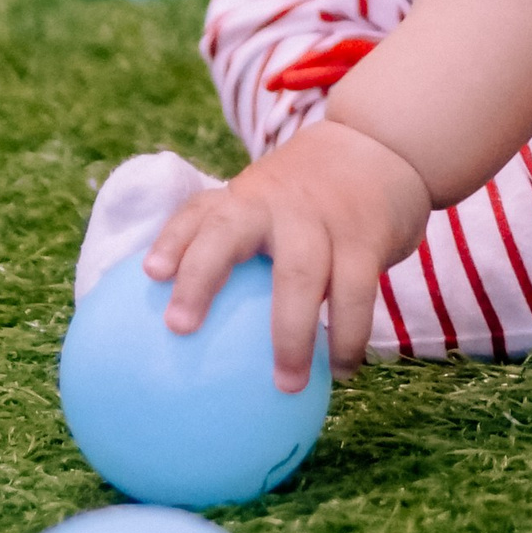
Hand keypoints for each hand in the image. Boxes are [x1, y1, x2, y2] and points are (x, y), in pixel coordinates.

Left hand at [146, 125, 431, 384]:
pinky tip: (341, 371)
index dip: (172, 240)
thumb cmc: (307, 200)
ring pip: (299, 276)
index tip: (151, 274)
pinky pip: (357, 294)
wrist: (380, 148)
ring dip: (291, 333)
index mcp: (245, 198)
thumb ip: (231, 248)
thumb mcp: (266, 205)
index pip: (198, 213)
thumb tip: (184, 333)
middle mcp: (275, 202)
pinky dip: (349, 336)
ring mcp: (320, 217)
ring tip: (286, 385)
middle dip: (201, 274)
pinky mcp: (364, 237)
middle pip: (229, 231)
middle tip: (179, 327)